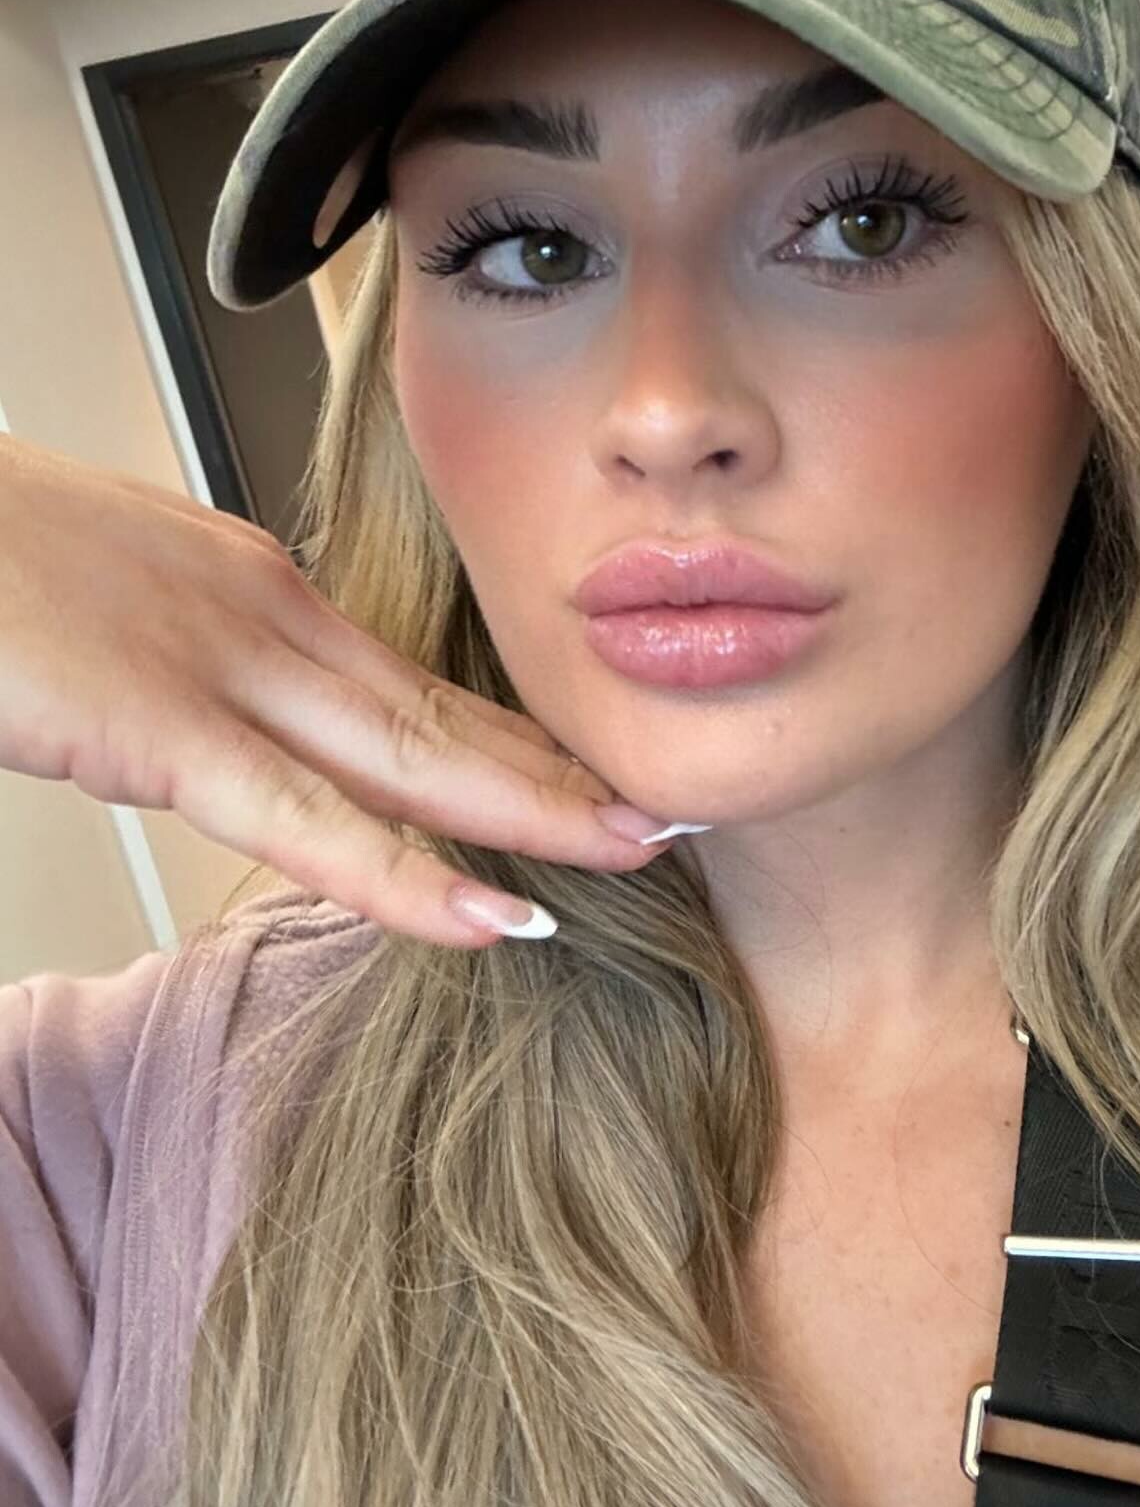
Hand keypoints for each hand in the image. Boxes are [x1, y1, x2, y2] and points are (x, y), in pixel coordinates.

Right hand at [0, 435, 694, 947]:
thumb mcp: (117, 605)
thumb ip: (192, 666)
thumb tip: (229, 729)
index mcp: (253, 590)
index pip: (411, 681)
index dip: (507, 737)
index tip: (580, 773)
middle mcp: (265, 616)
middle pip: (442, 714)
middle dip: (558, 771)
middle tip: (656, 806)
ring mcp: (221, 666)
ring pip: (411, 759)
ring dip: (533, 813)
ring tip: (632, 851)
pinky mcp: (160, 725)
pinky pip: (308, 822)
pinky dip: (406, 876)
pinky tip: (488, 916)